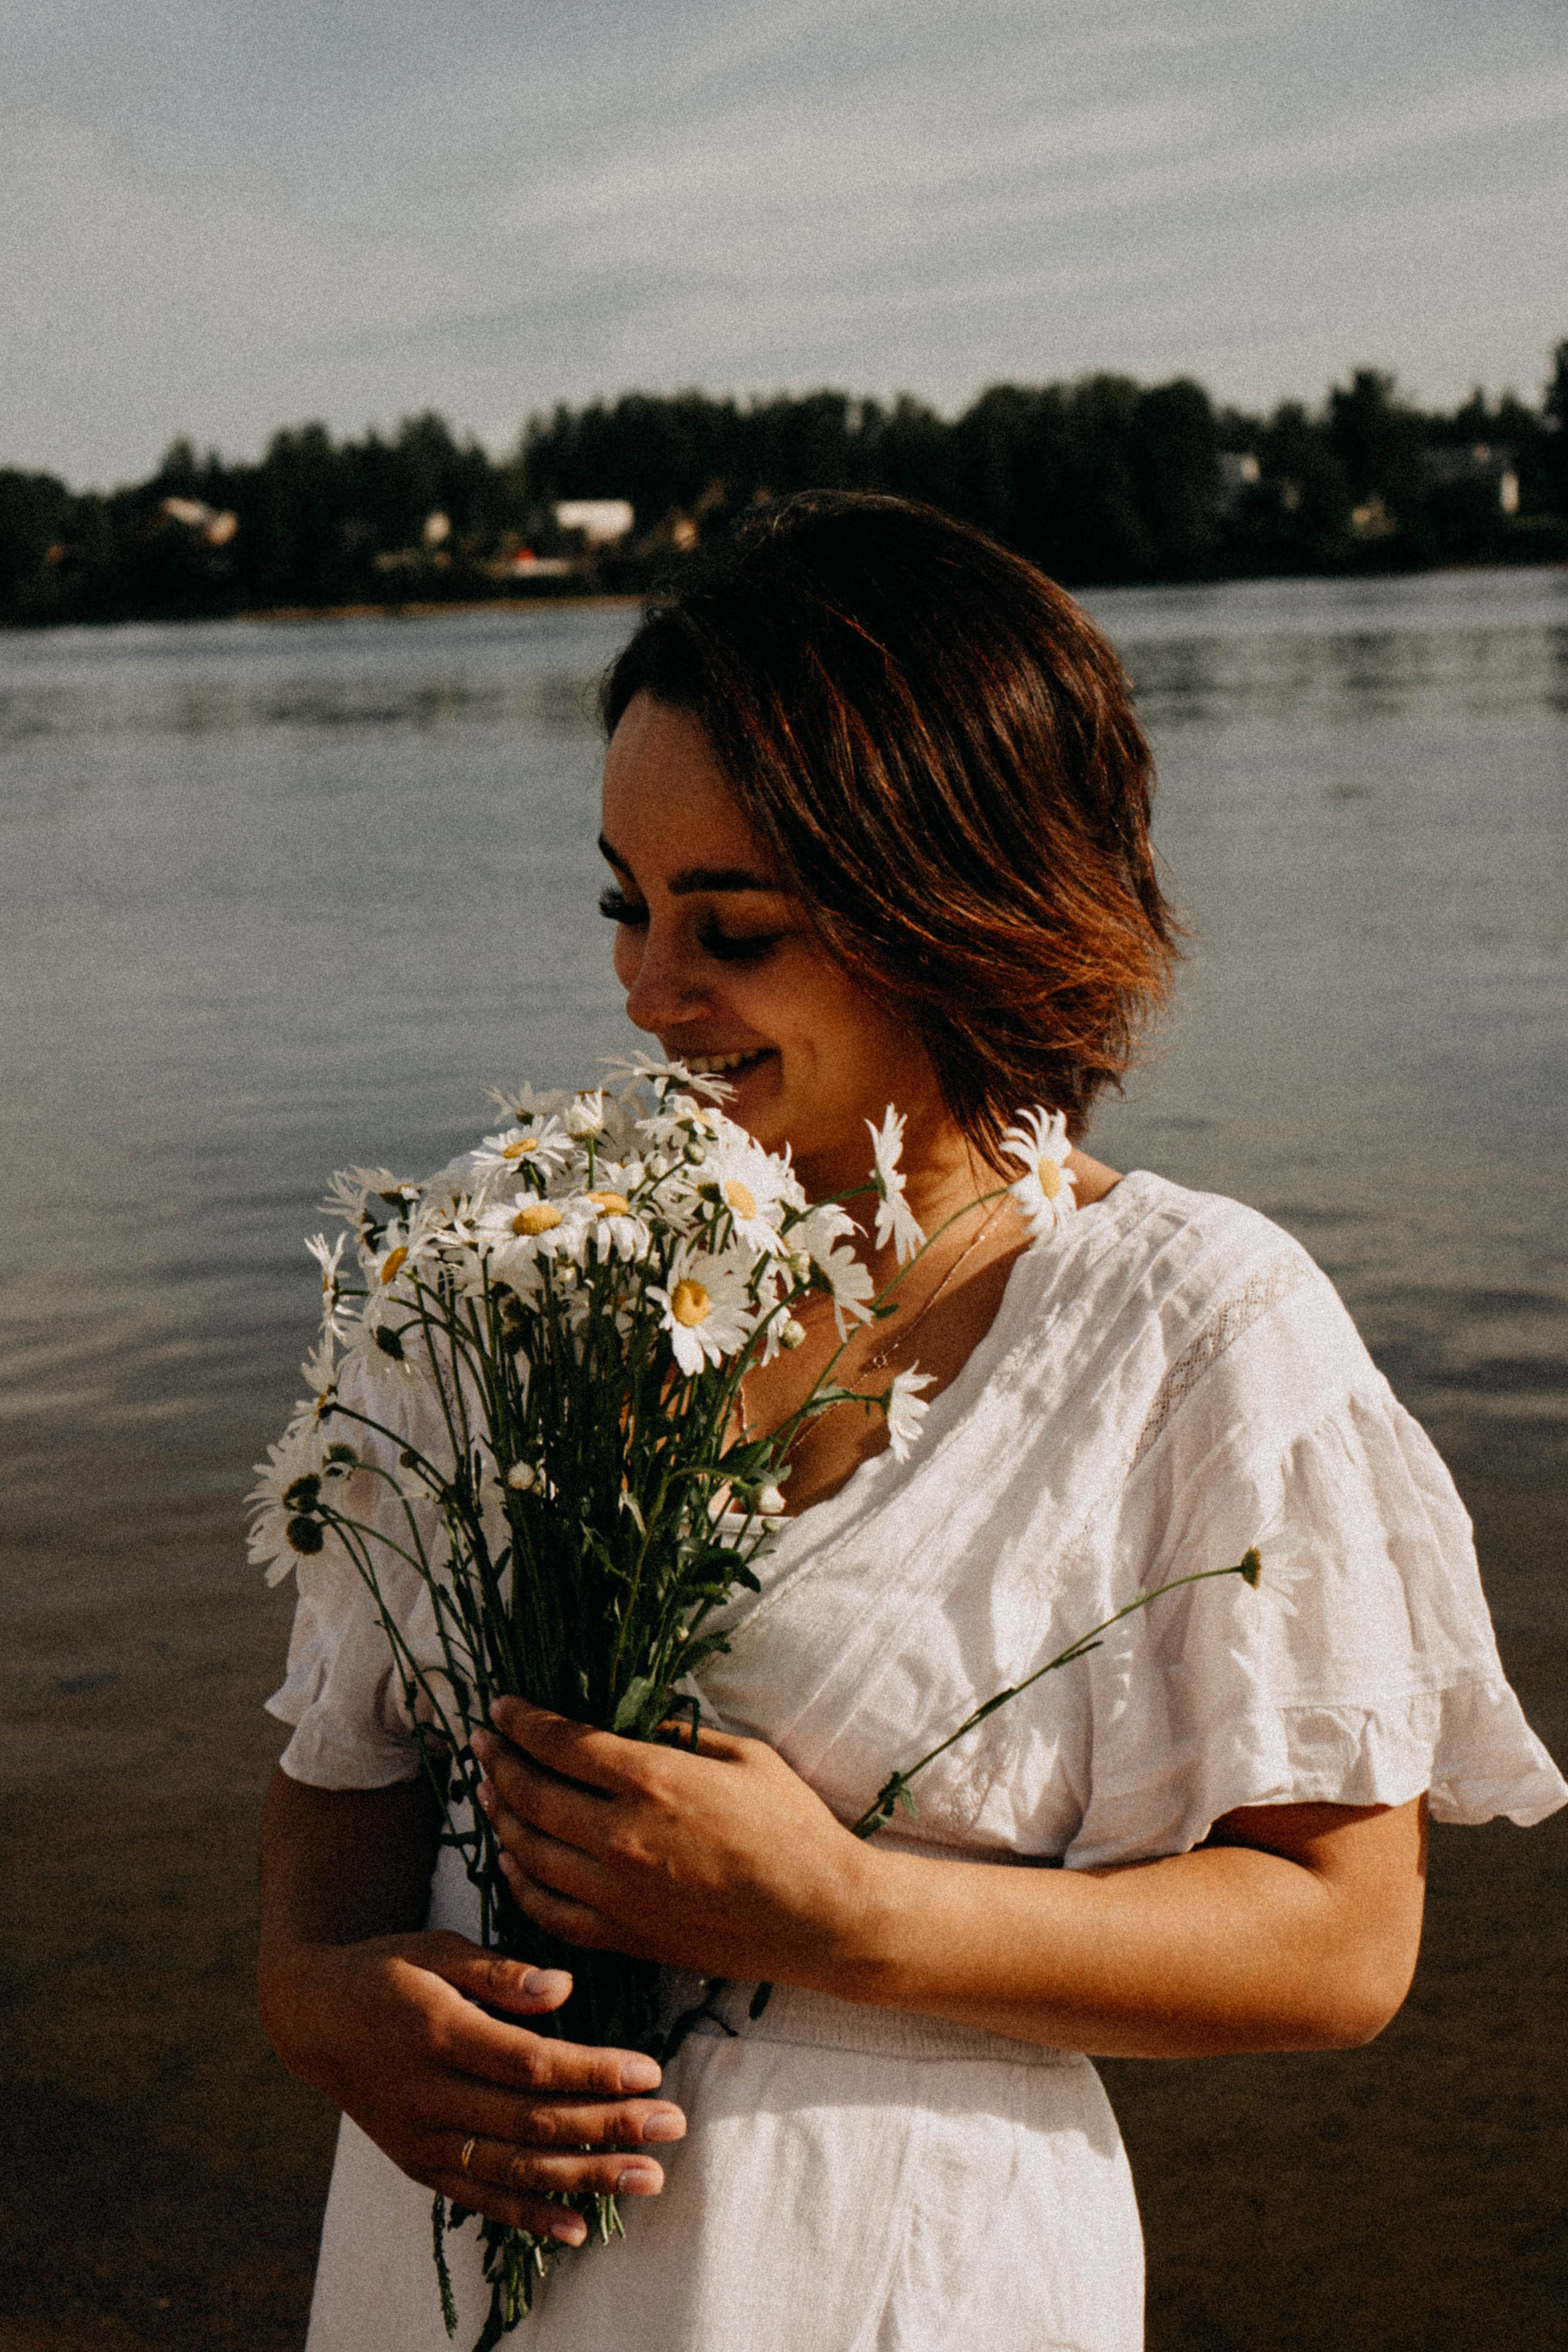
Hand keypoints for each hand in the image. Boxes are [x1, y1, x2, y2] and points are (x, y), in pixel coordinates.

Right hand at [261, 1929, 686, 2243]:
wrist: (311, 2018)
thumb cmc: (387, 1971)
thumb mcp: (435, 1949)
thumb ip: (498, 1973)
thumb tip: (563, 1989)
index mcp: (441, 2034)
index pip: (530, 2064)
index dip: (592, 2071)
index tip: (649, 2071)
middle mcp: (431, 2095)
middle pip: (532, 2121)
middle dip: (608, 2128)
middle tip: (672, 2128)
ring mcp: (423, 2138)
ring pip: (513, 2169)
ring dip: (585, 2178)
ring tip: (647, 2178)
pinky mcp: (418, 2164)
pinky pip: (478, 2199)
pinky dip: (527, 2217)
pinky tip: (578, 2227)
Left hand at [471, 1700, 876, 1990]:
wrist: (821, 1916)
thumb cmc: (794, 1828)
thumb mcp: (745, 1757)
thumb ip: (684, 1736)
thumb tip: (642, 1727)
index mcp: (652, 1779)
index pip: (560, 1743)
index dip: (522, 1721)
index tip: (501, 1708)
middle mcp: (621, 1835)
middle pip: (531, 1794)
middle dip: (498, 1762)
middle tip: (481, 1742)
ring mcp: (617, 1892)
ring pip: (529, 1851)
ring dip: (500, 1817)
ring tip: (489, 1793)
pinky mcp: (625, 1936)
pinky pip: (549, 1911)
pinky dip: (520, 1883)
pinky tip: (512, 1862)